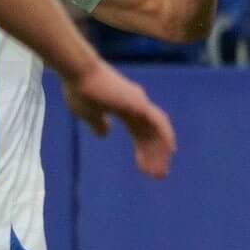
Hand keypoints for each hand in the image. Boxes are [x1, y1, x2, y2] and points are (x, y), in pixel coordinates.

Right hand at [63, 62, 176, 178]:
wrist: (79, 74)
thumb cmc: (80, 90)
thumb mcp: (87, 114)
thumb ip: (98, 124)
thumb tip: (105, 134)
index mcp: (124, 109)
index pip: (139, 133)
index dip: (143, 150)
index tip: (145, 169)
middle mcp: (137, 106)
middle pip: (150, 134)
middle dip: (154, 155)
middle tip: (159, 176)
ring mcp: (140, 103)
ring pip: (156, 131)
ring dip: (160, 151)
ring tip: (160, 172)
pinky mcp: (139, 103)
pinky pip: (158, 122)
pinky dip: (165, 136)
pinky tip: (170, 150)